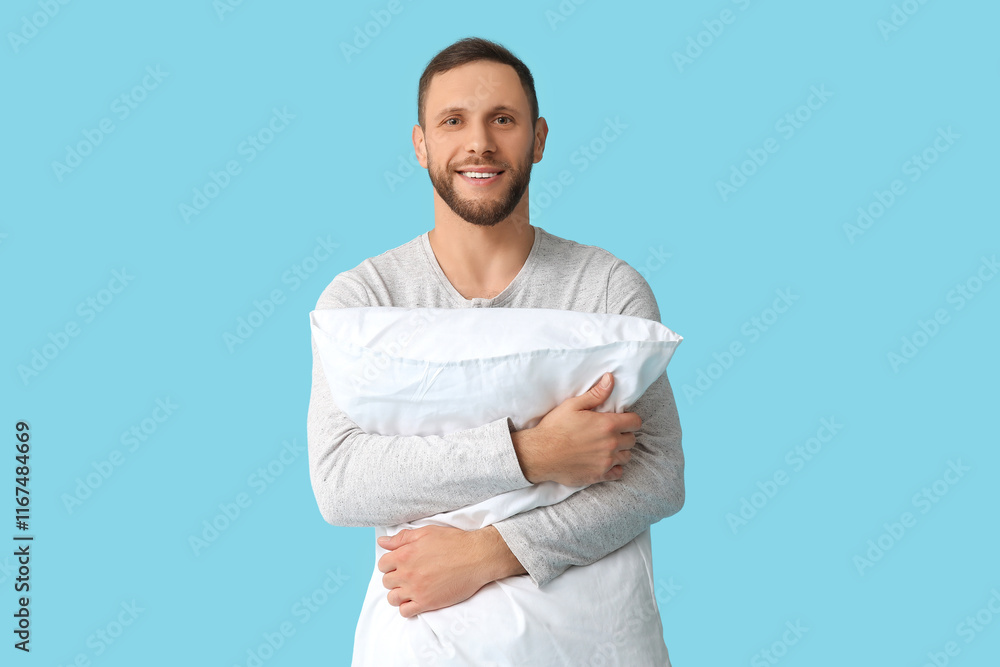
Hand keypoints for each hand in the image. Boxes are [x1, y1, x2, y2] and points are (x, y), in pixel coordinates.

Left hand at [376, 525, 518, 617]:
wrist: (476, 557)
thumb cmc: (453, 542)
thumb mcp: (426, 532)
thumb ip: (401, 538)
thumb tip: (382, 542)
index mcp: (405, 554)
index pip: (382, 564)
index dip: (389, 564)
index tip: (399, 564)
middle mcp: (407, 574)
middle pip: (386, 581)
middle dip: (394, 578)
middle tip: (407, 575)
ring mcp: (416, 590)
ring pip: (392, 598)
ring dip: (398, 593)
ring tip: (410, 588)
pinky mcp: (427, 603)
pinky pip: (405, 611)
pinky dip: (406, 607)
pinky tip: (415, 599)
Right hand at [512, 372, 641, 485]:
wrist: (540, 454)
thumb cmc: (555, 428)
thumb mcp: (573, 405)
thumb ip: (596, 394)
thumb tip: (610, 379)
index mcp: (607, 425)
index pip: (635, 422)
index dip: (630, 419)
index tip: (621, 420)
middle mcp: (611, 444)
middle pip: (632, 440)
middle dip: (624, 435)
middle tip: (611, 433)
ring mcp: (606, 462)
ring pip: (627, 457)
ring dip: (620, 451)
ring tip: (607, 447)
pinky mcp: (599, 475)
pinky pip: (618, 473)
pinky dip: (615, 468)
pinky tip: (604, 462)